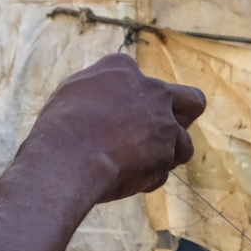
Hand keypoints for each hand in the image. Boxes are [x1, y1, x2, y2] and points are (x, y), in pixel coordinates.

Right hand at [30, 54, 206, 202]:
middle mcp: (152, 91)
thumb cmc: (58, 128)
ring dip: (165, 157)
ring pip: (184, 144)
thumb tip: (102, 99)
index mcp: (122, 68)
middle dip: (185, 117)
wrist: (67, 157)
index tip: (116, 117)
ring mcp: (164, 123)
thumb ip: (95, 92)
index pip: (139, 79)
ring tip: (136, 167)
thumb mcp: (69, 96)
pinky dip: (149, 179)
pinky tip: (126, 181)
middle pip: (192, 100)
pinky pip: (163, 172)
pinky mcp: (167, 154)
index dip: (132, 100)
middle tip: (162, 134)